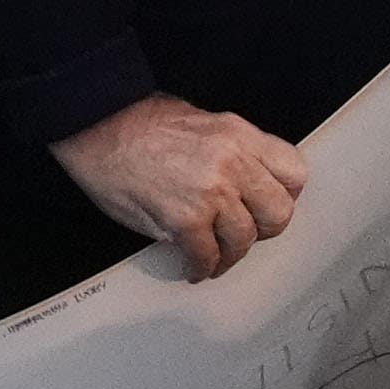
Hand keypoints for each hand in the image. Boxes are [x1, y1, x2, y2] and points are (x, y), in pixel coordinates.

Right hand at [54, 93, 309, 279]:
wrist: (95, 126)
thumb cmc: (138, 122)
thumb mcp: (201, 121)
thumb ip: (232, 150)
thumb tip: (248, 182)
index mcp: (238, 135)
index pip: (294, 173)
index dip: (284, 194)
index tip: (267, 204)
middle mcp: (232, 163)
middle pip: (279, 213)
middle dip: (262, 230)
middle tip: (243, 233)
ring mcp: (209, 193)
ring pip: (244, 240)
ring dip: (229, 254)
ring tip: (213, 256)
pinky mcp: (183, 219)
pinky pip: (207, 256)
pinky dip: (200, 267)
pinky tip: (192, 265)